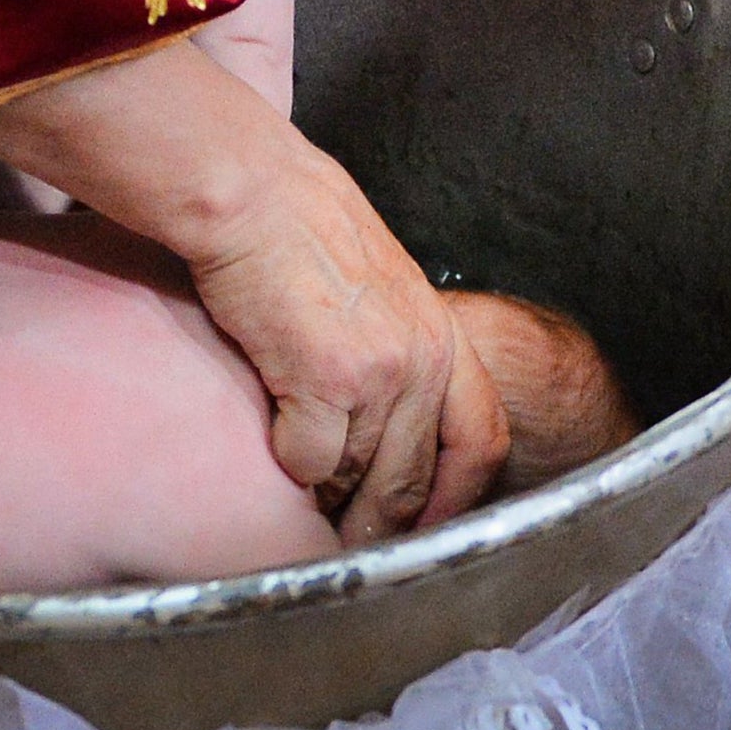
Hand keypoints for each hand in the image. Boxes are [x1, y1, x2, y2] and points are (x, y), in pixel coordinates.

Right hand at [0, 34, 506, 543]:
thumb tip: (378, 406)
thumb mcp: (377, 279)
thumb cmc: (295, 220)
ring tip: (297, 479)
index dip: (456, 499)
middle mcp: (423, 361)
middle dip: (376, 520)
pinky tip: (266, 428)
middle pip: (411, 478)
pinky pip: (308, 461)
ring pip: (356, 477)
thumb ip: (394, 340)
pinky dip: (285, 461)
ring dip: (324, 490)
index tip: (424, 529)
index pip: (480, 442)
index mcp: (442, 334)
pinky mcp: (325, 382)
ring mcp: (379, 375)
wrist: (250, 190)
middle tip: (343, 538)